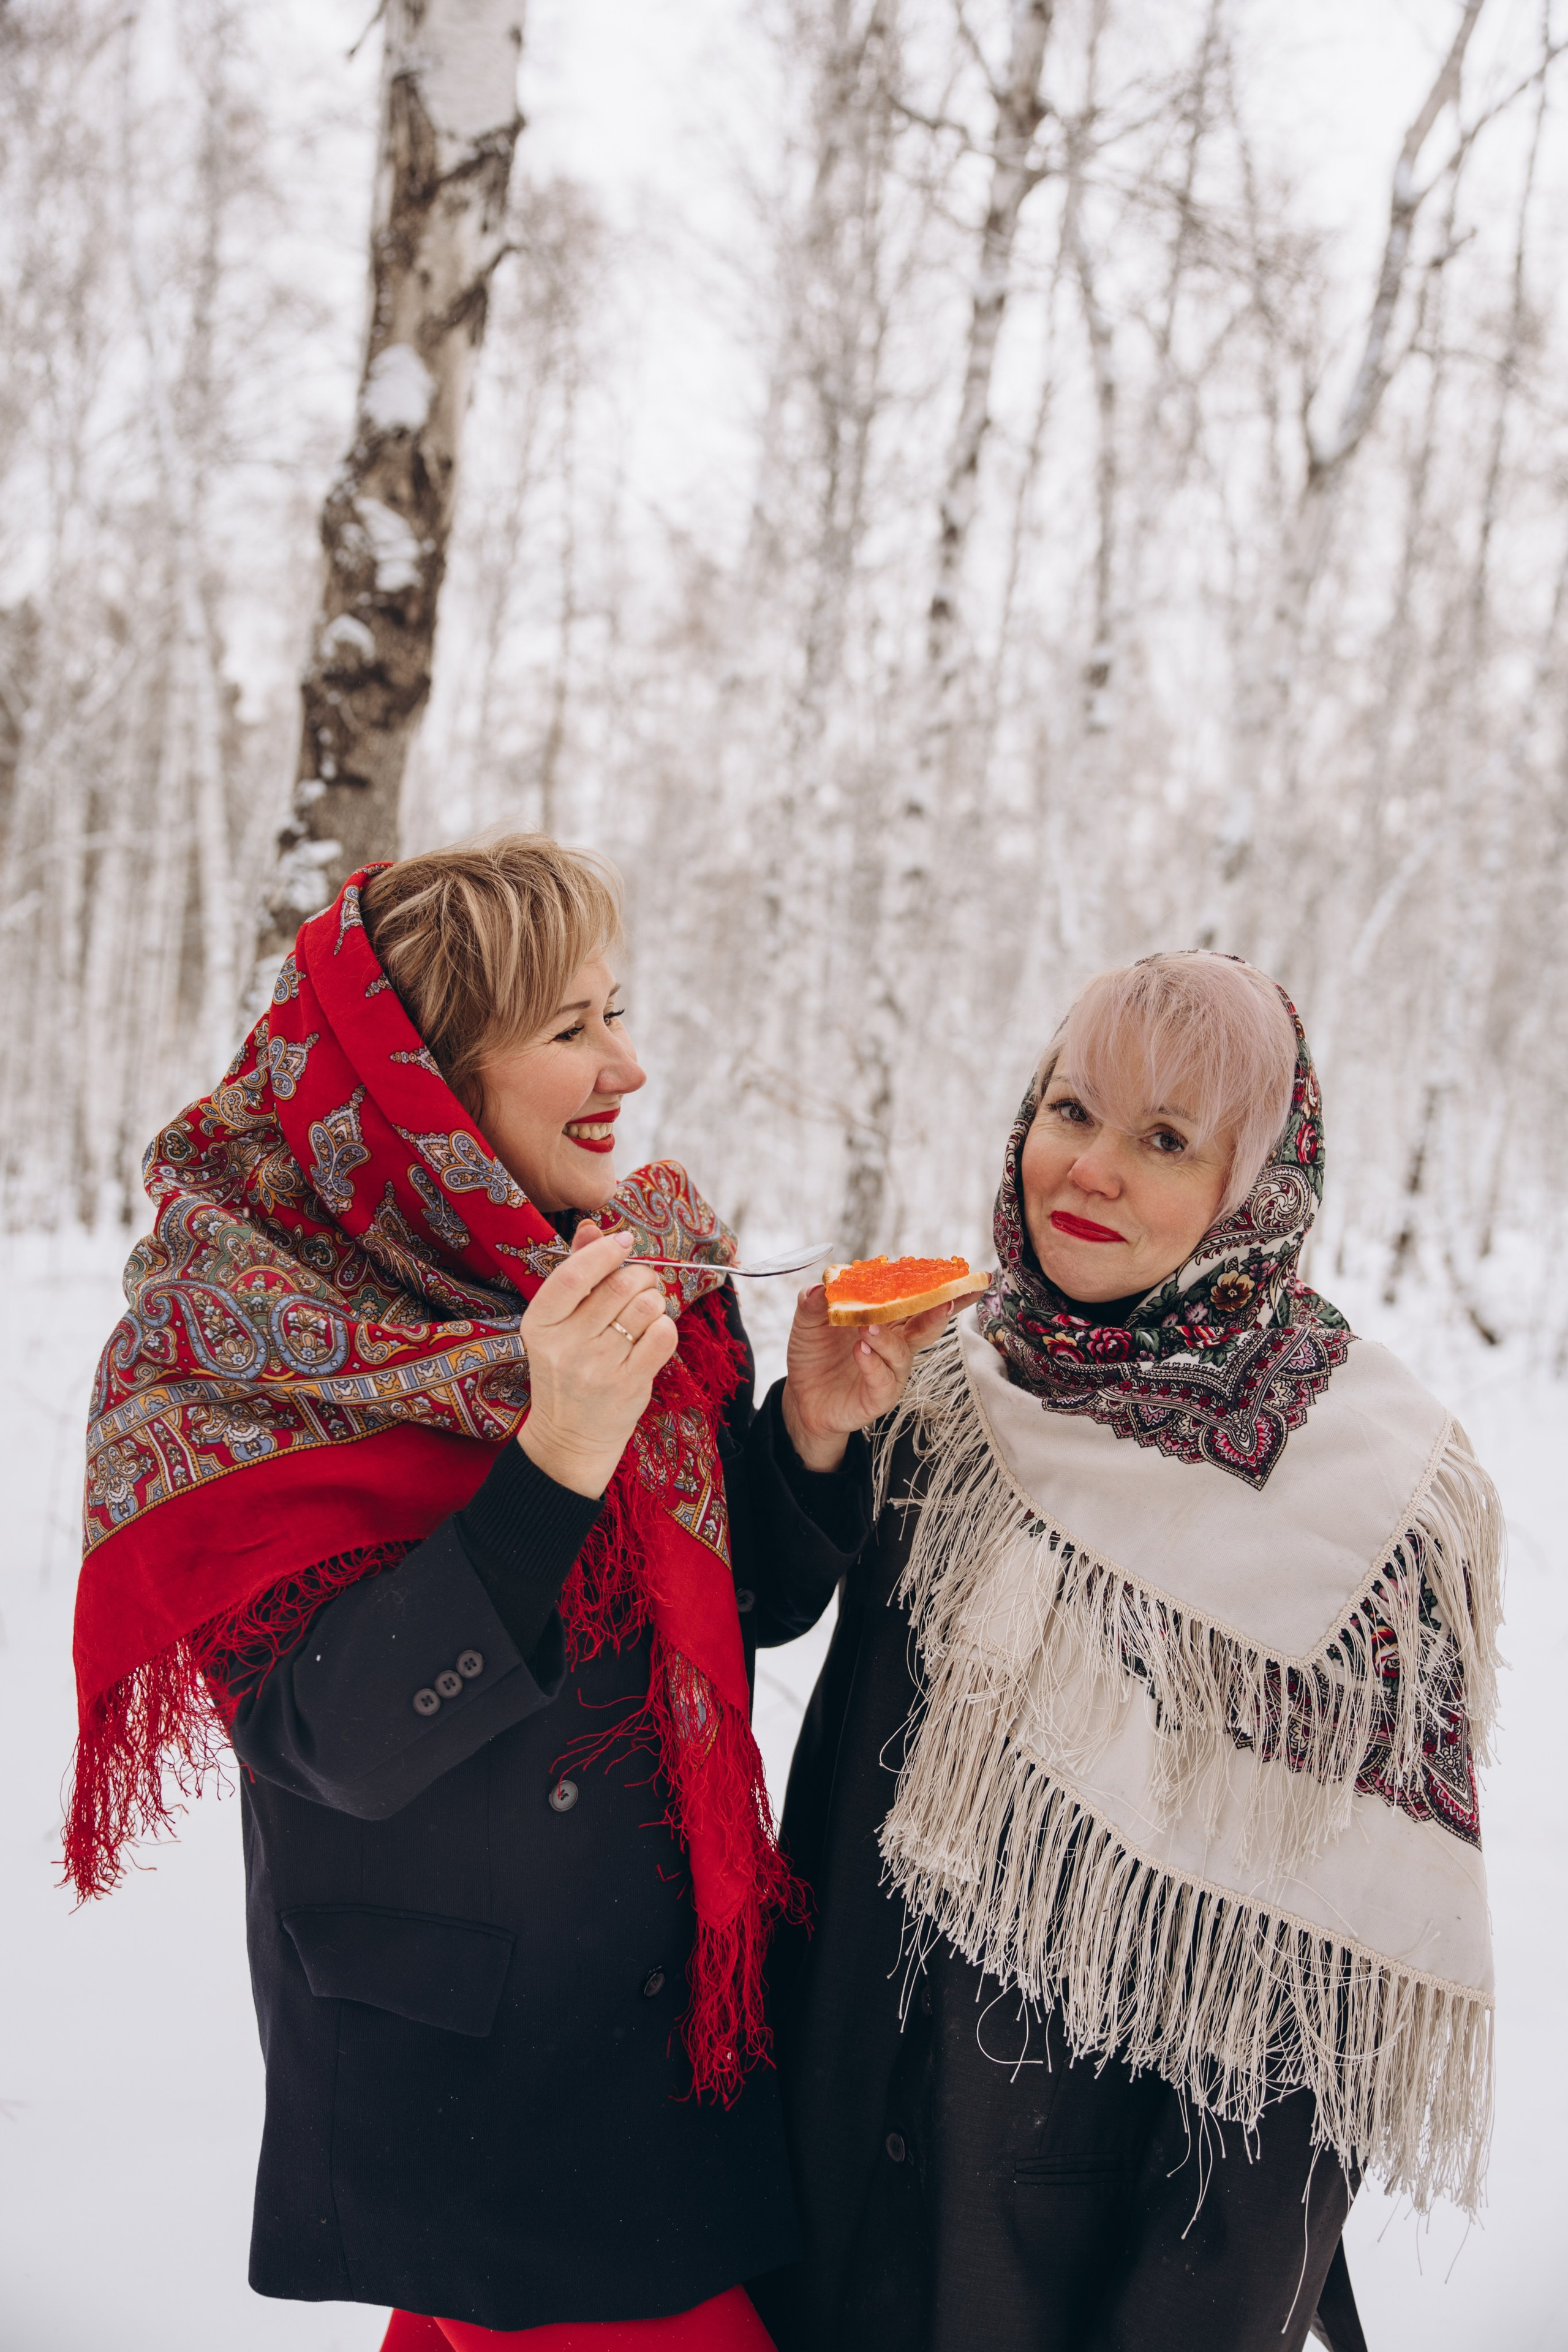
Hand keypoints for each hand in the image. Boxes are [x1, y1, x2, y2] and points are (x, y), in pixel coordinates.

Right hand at [517, 1221, 678, 1496]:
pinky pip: (663, 1335)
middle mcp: (566, 1345)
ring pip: (646, 1306)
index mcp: (540, 1323)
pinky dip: (664, 1326)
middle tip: (641, 1283)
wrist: (568, 1436)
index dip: (604, 1252)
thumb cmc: (566, 1370)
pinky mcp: (629, 1383)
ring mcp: (598, 1366)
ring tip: (644, 1312)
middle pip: (619, 1285)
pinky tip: (652, 1334)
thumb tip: (591, 1227)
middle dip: (639, 1275)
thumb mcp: (556, 1324)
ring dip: (654, 1300)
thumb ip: (574, 1273)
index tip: (623, 1241)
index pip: (574, 1275)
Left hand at [780, 1284, 952, 1472]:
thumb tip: (818, 1286)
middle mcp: (896, 1343)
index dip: (937, 1286)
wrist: (802, 1397)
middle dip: (939, 1311)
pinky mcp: (879, 1395)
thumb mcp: (808, 1323)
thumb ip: (813, 1303)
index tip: (957, 1272)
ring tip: (868, 1328)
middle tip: (945, 1298)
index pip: (914, 1299)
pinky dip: (872, 1364)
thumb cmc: (815, 1354)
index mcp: (887, 1319)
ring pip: (900, 1352)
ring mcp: (890, 1371)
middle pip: (925, 1325)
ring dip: (887, 1338)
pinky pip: (882, 1379)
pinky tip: (860, 1351)